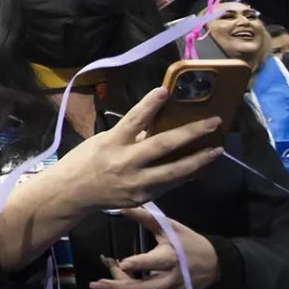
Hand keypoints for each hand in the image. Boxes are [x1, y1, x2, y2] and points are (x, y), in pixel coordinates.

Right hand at [42, 88, 224, 211]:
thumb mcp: (102, 142)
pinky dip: (186, 175)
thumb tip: (155, 126)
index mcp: (111, 144)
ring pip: (174, 171)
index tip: (165, 91)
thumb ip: (128, 136)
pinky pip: (169, 185)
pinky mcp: (143, 197)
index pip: (133, 120)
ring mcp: (136, 183)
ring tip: (217, 149)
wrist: (71, 194)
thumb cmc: (84, 162)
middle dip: (190, 133)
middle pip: (162, 146)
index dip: (149, 105)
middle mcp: (125, 163)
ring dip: (198, 159)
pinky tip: (200, 167)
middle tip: (214, 122)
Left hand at [89, 206, 220, 288]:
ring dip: (122, 287)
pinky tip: (120, 281)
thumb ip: (146, 219)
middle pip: (144, 288)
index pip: (154, 262)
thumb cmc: (189, 243)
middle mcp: (171, 278)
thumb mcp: (169, 228)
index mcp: (172, 258)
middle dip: (119, 287)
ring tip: (103, 279)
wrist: (215, 265)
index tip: (123, 263)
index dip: (139, 264)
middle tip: (97, 284)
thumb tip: (122, 207)